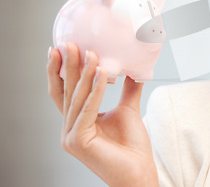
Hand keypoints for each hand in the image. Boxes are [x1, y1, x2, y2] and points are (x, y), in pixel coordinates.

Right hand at [47, 43, 158, 186]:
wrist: (140, 172)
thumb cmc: (132, 147)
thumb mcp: (128, 110)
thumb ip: (127, 89)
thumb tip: (133, 67)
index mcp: (77, 121)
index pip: (66, 91)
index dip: (63, 69)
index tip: (63, 48)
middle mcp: (69, 129)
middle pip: (67, 91)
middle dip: (69, 65)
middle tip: (70, 43)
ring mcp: (71, 136)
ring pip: (77, 98)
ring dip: (85, 73)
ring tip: (93, 53)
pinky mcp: (78, 141)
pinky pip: (87, 109)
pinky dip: (96, 90)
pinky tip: (103, 72)